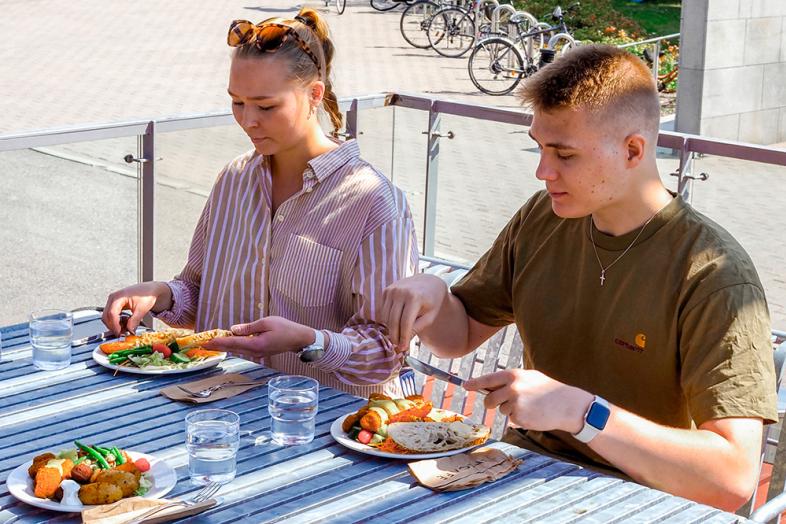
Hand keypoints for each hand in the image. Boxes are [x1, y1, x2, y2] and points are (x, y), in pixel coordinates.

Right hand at [103, 281, 171, 334]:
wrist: (150, 289)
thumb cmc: (147, 294)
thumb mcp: (142, 309)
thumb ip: (134, 321)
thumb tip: (129, 331)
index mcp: (118, 297)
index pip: (112, 314)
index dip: (115, 325)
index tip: (120, 333)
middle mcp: (113, 298)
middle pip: (106, 316)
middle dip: (113, 326)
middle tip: (122, 334)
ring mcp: (113, 301)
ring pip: (107, 316)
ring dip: (114, 324)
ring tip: (125, 328)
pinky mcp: (115, 304)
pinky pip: (111, 315)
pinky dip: (116, 321)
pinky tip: (124, 323)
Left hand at [203, 316, 315, 361]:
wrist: (299, 339)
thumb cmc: (285, 328)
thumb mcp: (266, 322)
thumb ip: (248, 327)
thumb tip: (233, 330)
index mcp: (255, 344)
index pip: (232, 343)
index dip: (218, 342)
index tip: (206, 341)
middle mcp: (255, 351)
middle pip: (232, 348)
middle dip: (218, 345)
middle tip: (203, 343)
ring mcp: (258, 353)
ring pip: (237, 349)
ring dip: (225, 346)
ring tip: (213, 342)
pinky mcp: (260, 352)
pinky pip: (244, 349)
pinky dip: (234, 345)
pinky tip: (229, 342)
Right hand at [379, 274, 448, 350]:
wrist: (428, 282)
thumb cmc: (431, 302)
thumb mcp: (429, 316)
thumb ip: (416, 328)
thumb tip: (402, 343)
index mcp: (415, 297)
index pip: (405, 322)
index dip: (403, 337)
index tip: (403, 348)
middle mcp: (401, 291)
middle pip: (393, 320)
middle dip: (395, 336)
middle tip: (398, 346)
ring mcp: (392, 290)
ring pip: (386, 317)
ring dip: (390, 329)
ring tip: (398, 336)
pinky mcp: (386, 290)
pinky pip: (383, 311)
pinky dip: (387, 320)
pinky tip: (395, 323)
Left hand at [464, 369, 592, 433]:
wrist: (567, 405)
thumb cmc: (548, 390)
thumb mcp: (529, 377)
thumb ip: (510, 380)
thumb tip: (490, 386)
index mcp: (513, 375)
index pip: (488, 379)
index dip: (475, 383)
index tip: (465, 386)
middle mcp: (511, 388)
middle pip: (489, 399)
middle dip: (491, 403)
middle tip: (500, 403)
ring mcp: (515, 403)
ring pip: (501, 410)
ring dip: (510, 410)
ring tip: (528, 406)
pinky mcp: (519, 417)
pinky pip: (511, 419)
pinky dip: (519, 418)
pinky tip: (532, 414)